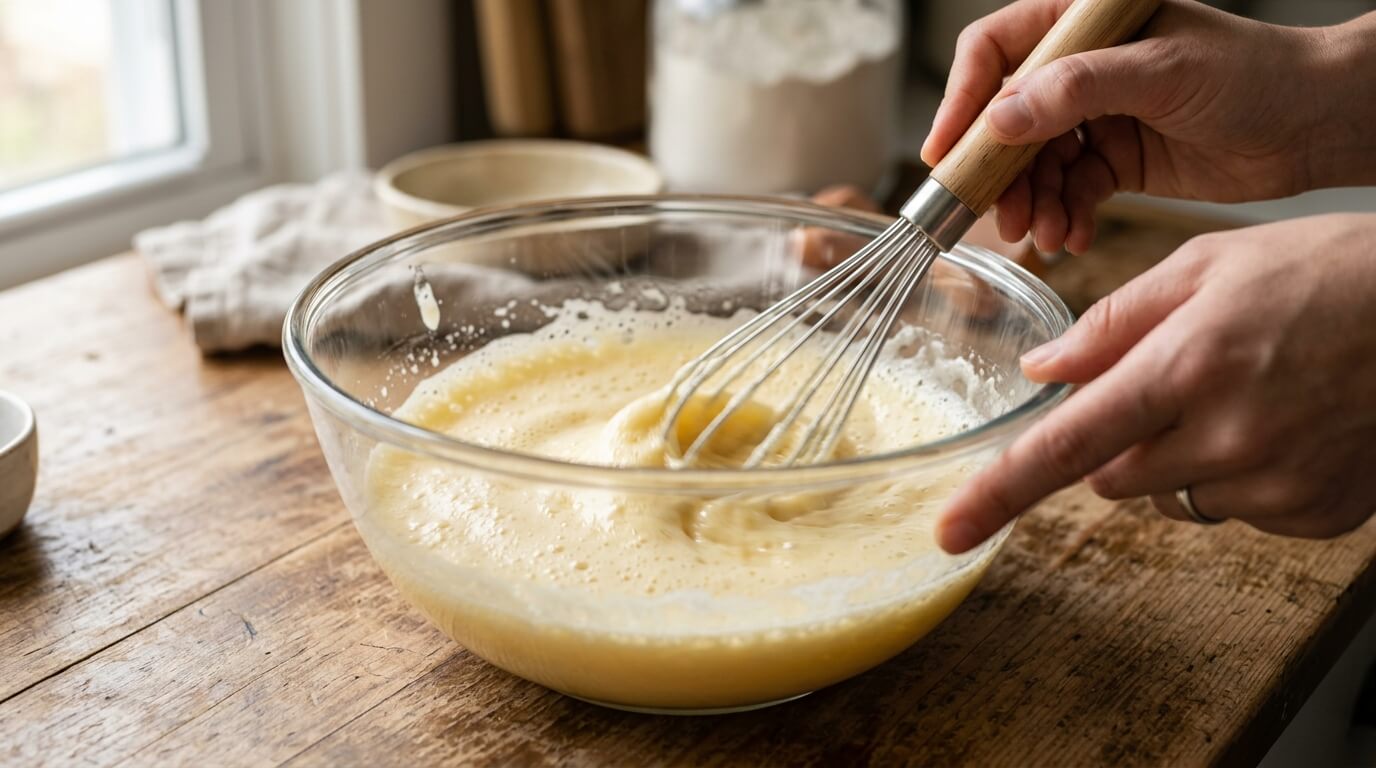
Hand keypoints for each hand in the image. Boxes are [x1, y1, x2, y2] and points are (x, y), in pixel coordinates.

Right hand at [921, 0, 1375, 254]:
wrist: (1316, 125)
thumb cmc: (1257, 75)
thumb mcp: (1163, 72)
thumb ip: (1077, 89)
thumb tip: (1001, 116)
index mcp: (1085, 24)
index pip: (997, 50)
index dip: (963, 99)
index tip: (946, 152)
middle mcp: (1082, 68)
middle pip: (1006, 118)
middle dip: (999, 172)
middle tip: (996, 216)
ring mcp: (1096, 116)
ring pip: (1033, 164)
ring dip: (1032, 204)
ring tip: (1043, 236)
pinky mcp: (1115, 159)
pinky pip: (1068, 191)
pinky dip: (1065, 217)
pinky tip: (1073, 237)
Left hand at [937, 214, 1375, 552]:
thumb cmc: (1328, 271)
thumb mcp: (1209, 265)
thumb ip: (1114, 321)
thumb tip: (1042, 370)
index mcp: (1185, 367)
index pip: (1067, 446)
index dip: (999, 492)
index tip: (950, 530)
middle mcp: (1227, 436)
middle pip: (1110, 475)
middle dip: (1116, 437)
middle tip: (1170, 381)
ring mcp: (1277, 483)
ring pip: (1170, 494)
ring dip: (1177, 455)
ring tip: (1242, 392)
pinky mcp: (1316, 514)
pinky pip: (1235, 508)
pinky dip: (1238, 474)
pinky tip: (1283, 421)